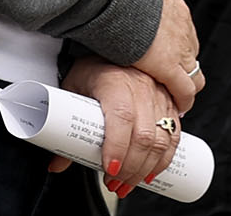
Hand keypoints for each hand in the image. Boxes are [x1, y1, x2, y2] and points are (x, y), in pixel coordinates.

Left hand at [61, 56, 183, 193]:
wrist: (115, 46)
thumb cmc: (91, 68)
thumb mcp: (73, 91)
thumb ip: (65, 129)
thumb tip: (56, 164)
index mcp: (115, 81)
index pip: (121, 116)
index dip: (117, 146)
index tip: (109, 169)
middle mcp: (141, 87)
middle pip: (143, 135)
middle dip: (130, 168)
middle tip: (114, 183)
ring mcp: (158, 95)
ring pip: (161, 139)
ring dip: (146, 169)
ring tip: (127, 184)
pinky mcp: (169, 103)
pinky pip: (174, 136)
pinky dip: (164, 160)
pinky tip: (150, 173)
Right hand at [129, 0, 204, 118]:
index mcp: (174, 8)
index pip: (184, 34)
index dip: (178, 49)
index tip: (171, 56)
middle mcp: (181, 27)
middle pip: (191, 54)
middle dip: (183, 67)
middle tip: (174, 78)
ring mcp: (179, 48)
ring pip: (193, 73)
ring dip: (185, 84)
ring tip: (177, 95)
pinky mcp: (169, 67)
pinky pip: (185, 89)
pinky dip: (184, 99)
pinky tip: (180, 106)